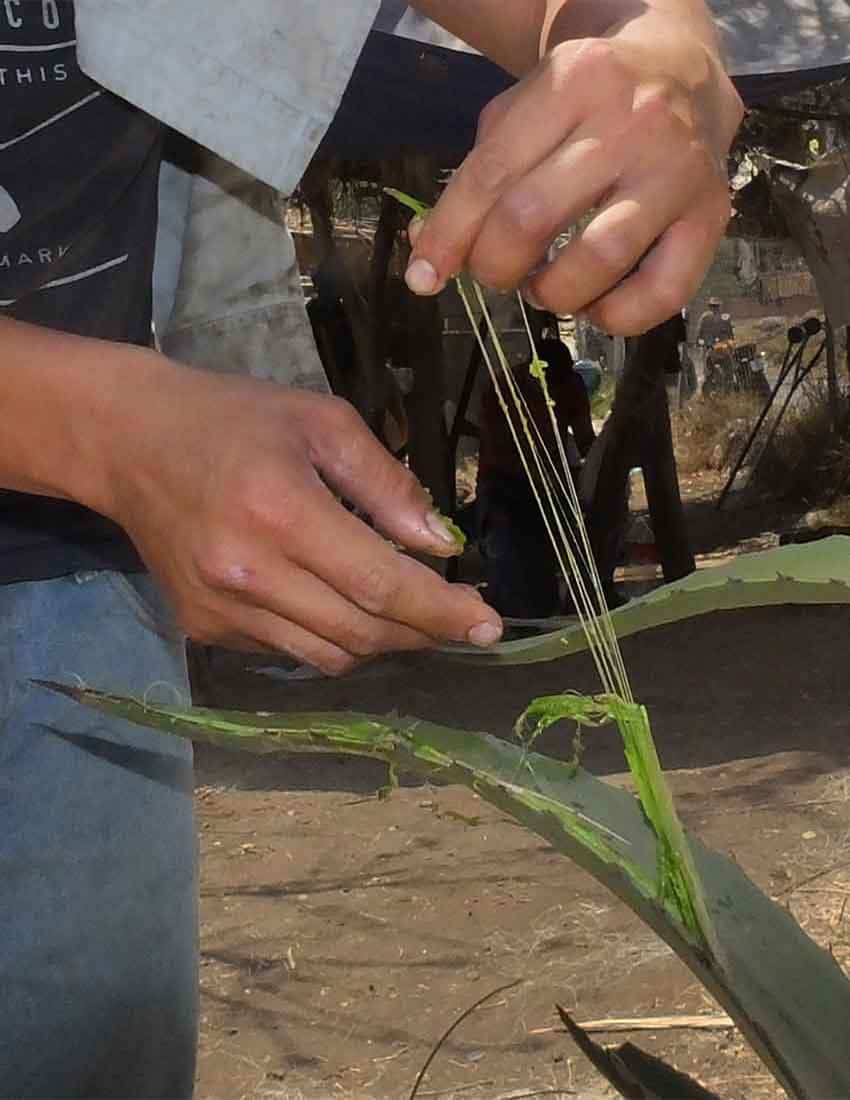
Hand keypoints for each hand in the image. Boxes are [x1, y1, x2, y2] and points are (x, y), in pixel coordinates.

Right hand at [104, 359, 501, 674]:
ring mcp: (220, 608)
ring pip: (328, 656)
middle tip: (456, 616)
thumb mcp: (322, 422)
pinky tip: (331, 601)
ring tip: (399, 609)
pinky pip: (287, 653)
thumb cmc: (236, 418)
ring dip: (379, 641)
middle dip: (423, 632)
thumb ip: (387, 484)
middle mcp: (247, 572)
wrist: (129, 443)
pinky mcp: (202, 628)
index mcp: (282, 510)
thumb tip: (440, 544)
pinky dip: (326, 636)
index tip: (489, 626)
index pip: (380, 584)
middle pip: (361, 631)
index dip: (442, 611)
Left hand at [404, 21, 742, 334]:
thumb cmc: (586, 102)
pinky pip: (663, 292)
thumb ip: (475, 178)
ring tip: (544, 288)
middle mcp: (630, 121)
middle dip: (494, 266)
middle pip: (532, 216)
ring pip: (599, 257)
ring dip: (553, 294)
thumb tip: (428, 257)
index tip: (422, 277)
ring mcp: (676, 170)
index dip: (447, 236)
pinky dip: (616, 317)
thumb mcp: (523, 112)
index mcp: (572, 81)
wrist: (682, 68)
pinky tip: (596, 305)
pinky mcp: (711, 215)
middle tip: (496, 273)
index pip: (491, 175)